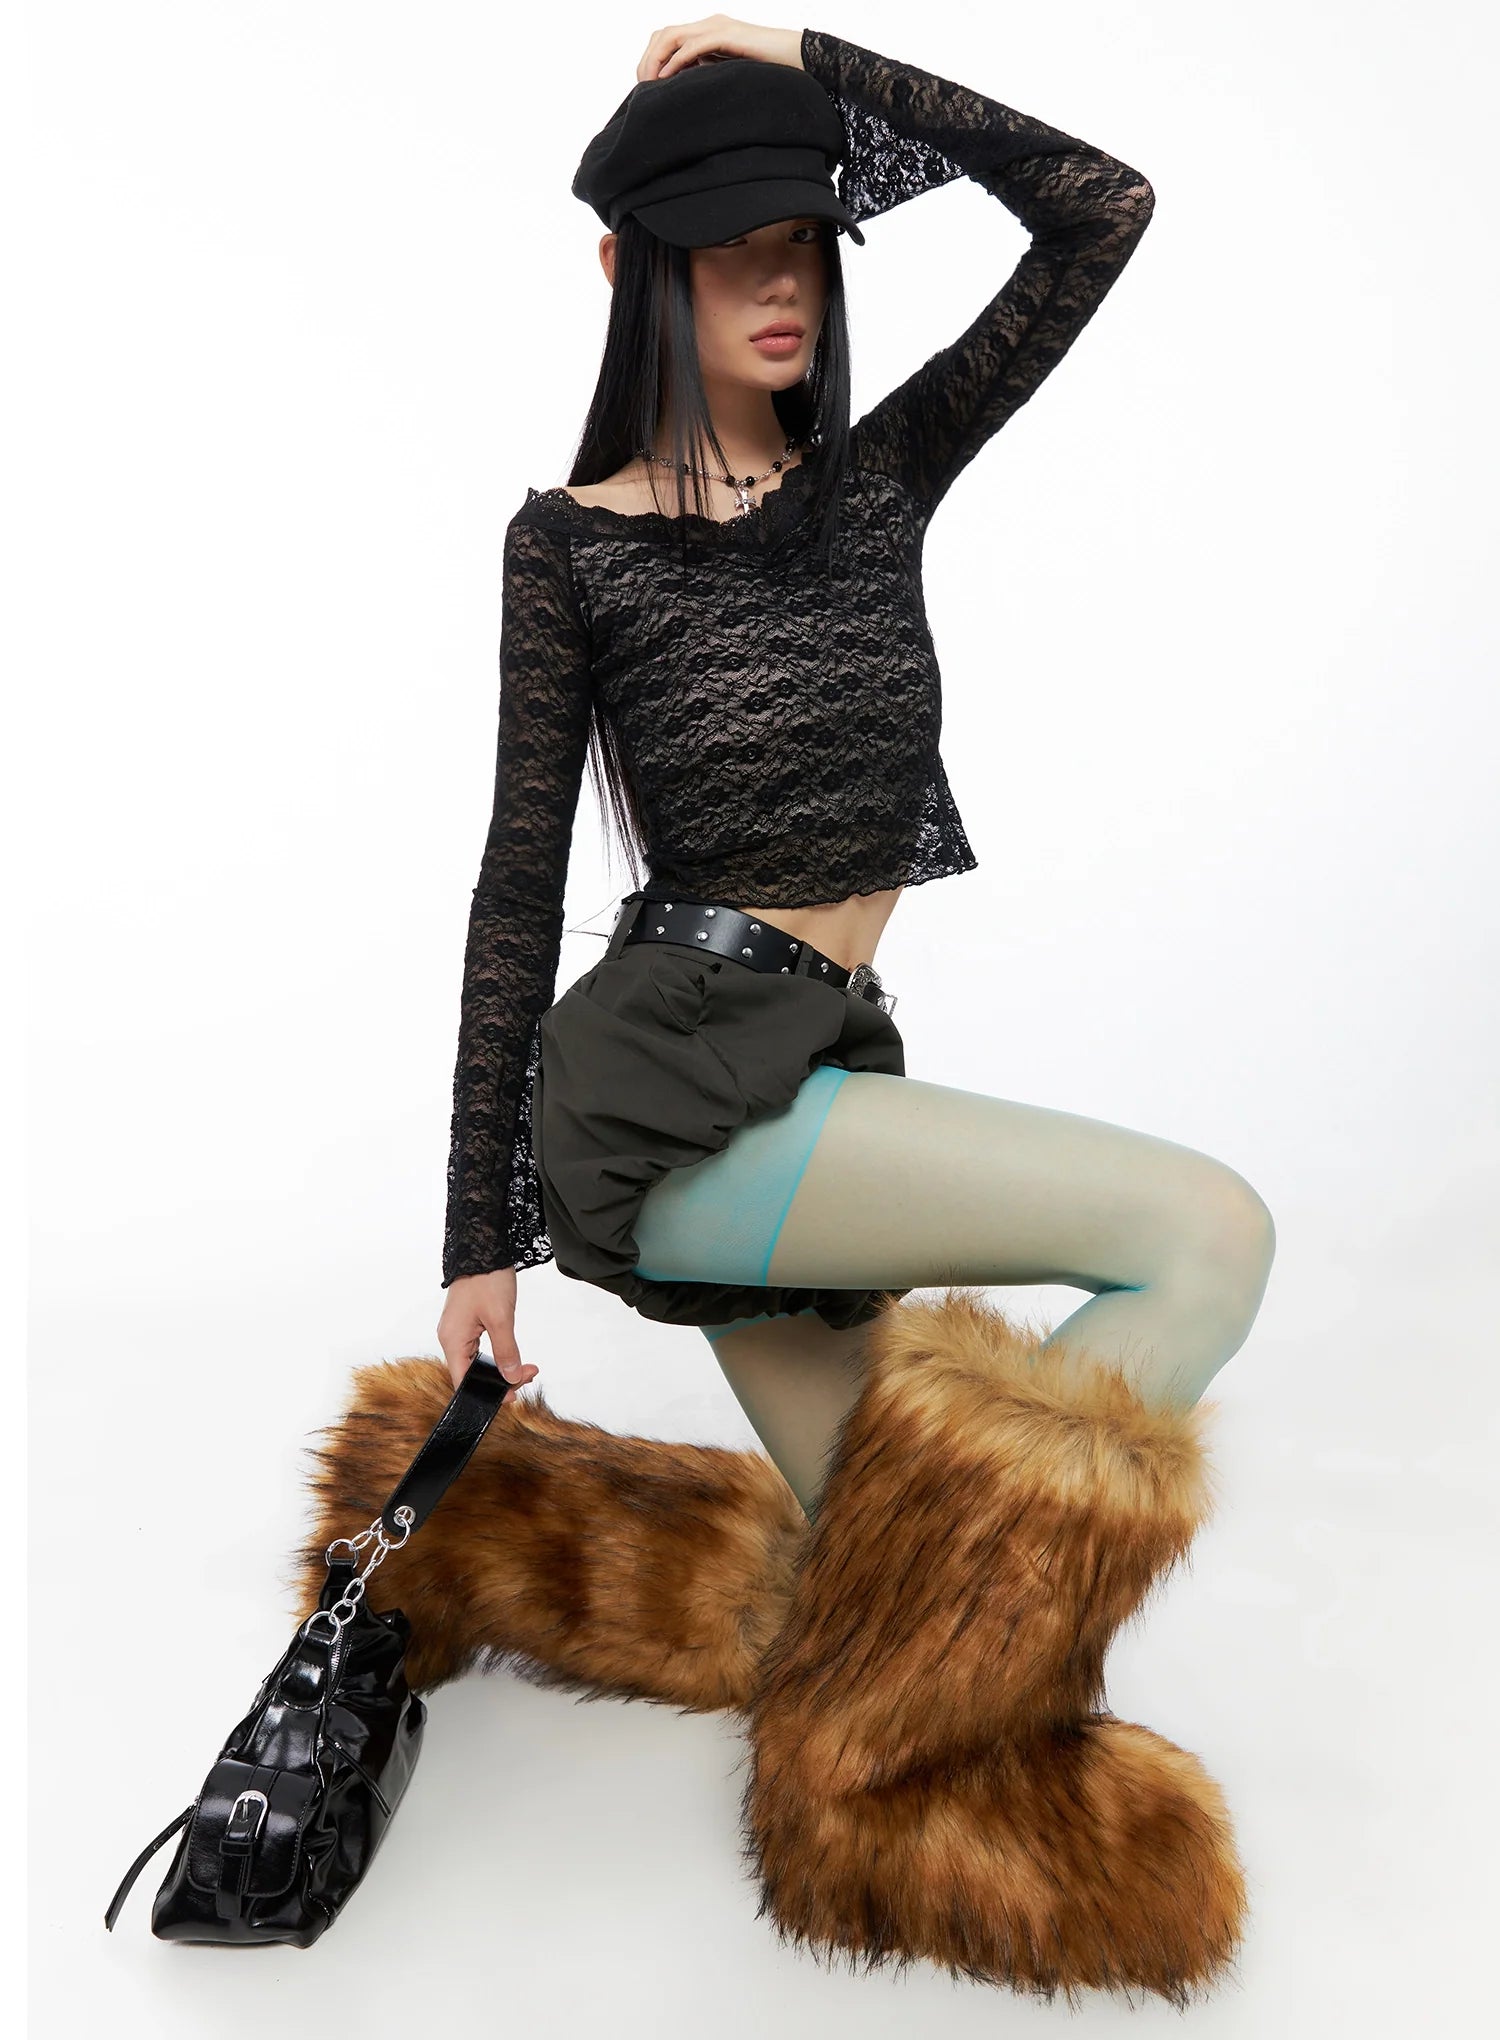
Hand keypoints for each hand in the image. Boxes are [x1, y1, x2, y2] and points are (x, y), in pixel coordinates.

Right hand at [437, 1268, 538, 1392]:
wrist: (483, 1248)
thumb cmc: (487, 1279)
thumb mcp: (501, 1318)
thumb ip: (505, 1351)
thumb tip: (510, 1378)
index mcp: (452, 1341)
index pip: (464, 1382)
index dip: (486, 1393)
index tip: (513, 1395)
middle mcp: (450, 1339)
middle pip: (472, 1374)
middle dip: (501, 1378)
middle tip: (528, 1373)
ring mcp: (458, 1331)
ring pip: (478, 1362)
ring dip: (502, 1366)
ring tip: (526, 1367)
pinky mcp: (467, 1324)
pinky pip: (479, 1350)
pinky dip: (497, 1355)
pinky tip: (513, 1355)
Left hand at [636, 15, 802, 81]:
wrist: (798, 59)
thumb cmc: (768, 72)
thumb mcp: (728, 75)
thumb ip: (707, 76)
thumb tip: (685, 94)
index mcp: (706, 34)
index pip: (667, 40)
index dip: (651, 61)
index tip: (645, 87)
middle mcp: (708, 26)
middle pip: (663, 35)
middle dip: (647, 60)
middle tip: (641, 87)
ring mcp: (717, 27)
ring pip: (672, 36)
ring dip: (656, 60)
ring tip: (649, 84)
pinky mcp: (727, 36)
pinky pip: (693, 45)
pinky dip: (676, 61)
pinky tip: (667, 79)